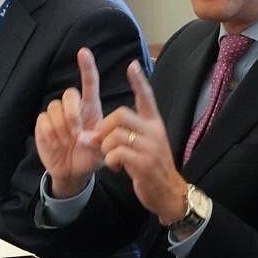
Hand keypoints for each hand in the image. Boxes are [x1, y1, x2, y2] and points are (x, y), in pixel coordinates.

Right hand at [34, 46, 106, 197]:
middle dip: (72, 113)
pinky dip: (50, 135)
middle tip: (76, 132)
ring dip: (61, 128)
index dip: (86, 67)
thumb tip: (83, 136)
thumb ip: (97, 141)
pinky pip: (43, 121)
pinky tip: (57, 145)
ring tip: (67, 142)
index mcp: (91, 109)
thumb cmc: (90, 157)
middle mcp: (73, 108)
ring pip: (55, 108)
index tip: (84, 52)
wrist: (72, 172)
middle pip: (69, 94)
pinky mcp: (43, 124)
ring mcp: (56, 115)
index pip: (89, 84)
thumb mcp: (101, 151)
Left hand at [97, 61, 188, 223]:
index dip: (139, 82)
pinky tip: (117, 167)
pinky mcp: (144, 163)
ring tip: (112, 158)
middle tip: (102, 142)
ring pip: (115, 135)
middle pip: (120, 114)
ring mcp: (150, 147)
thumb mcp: (142, 146)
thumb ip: (119, 136)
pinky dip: (110, 161)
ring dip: (105, 148)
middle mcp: (154, 131)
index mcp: (155, 124)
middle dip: (104, 127)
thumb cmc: (150, 167)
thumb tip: (90, 135)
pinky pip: (116, 153)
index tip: (132, 65)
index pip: (147, 97)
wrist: (168, 193)